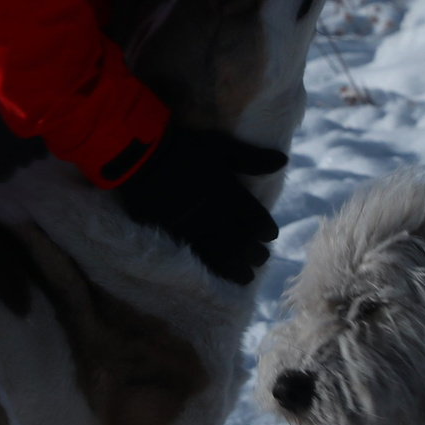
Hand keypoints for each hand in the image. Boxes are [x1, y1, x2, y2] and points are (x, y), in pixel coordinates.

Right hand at [112, 127, 286, 283]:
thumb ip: (251, 159)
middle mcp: (215, 215)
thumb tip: (283, 161)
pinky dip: (211, 268)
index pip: (256, 218)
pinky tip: (218, 275)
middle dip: (254, 252)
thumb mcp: (220, 147)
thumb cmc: (183, 148)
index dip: (266, 230)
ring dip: (237, 267)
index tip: (270, 236)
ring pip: (222, 254)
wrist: (141, 157)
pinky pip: (197, 256)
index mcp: (230, 193)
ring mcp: (194, 228)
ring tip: (247, 276)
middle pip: (241, 241)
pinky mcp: (173, 235)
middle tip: (262, 259)